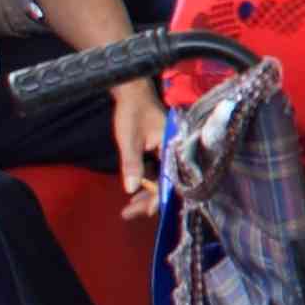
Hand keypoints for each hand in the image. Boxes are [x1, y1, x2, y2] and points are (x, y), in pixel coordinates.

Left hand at [111, 80, 164, 214]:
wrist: (132, 90)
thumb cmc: (132, 111)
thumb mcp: (129, 138)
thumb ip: (132, 163)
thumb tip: (131, 189)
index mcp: (175, 146)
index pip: (171, 179)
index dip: (158, 197)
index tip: (143, 211)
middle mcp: (177, 150)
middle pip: (168, 183)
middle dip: (149, 201)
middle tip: (128, 213)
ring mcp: (169, 151)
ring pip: (163, 179)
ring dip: (147, 194)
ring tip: (129, 209)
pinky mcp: (162, 150)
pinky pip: (159, 171)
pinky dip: (147, 182)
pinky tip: (136, 192)